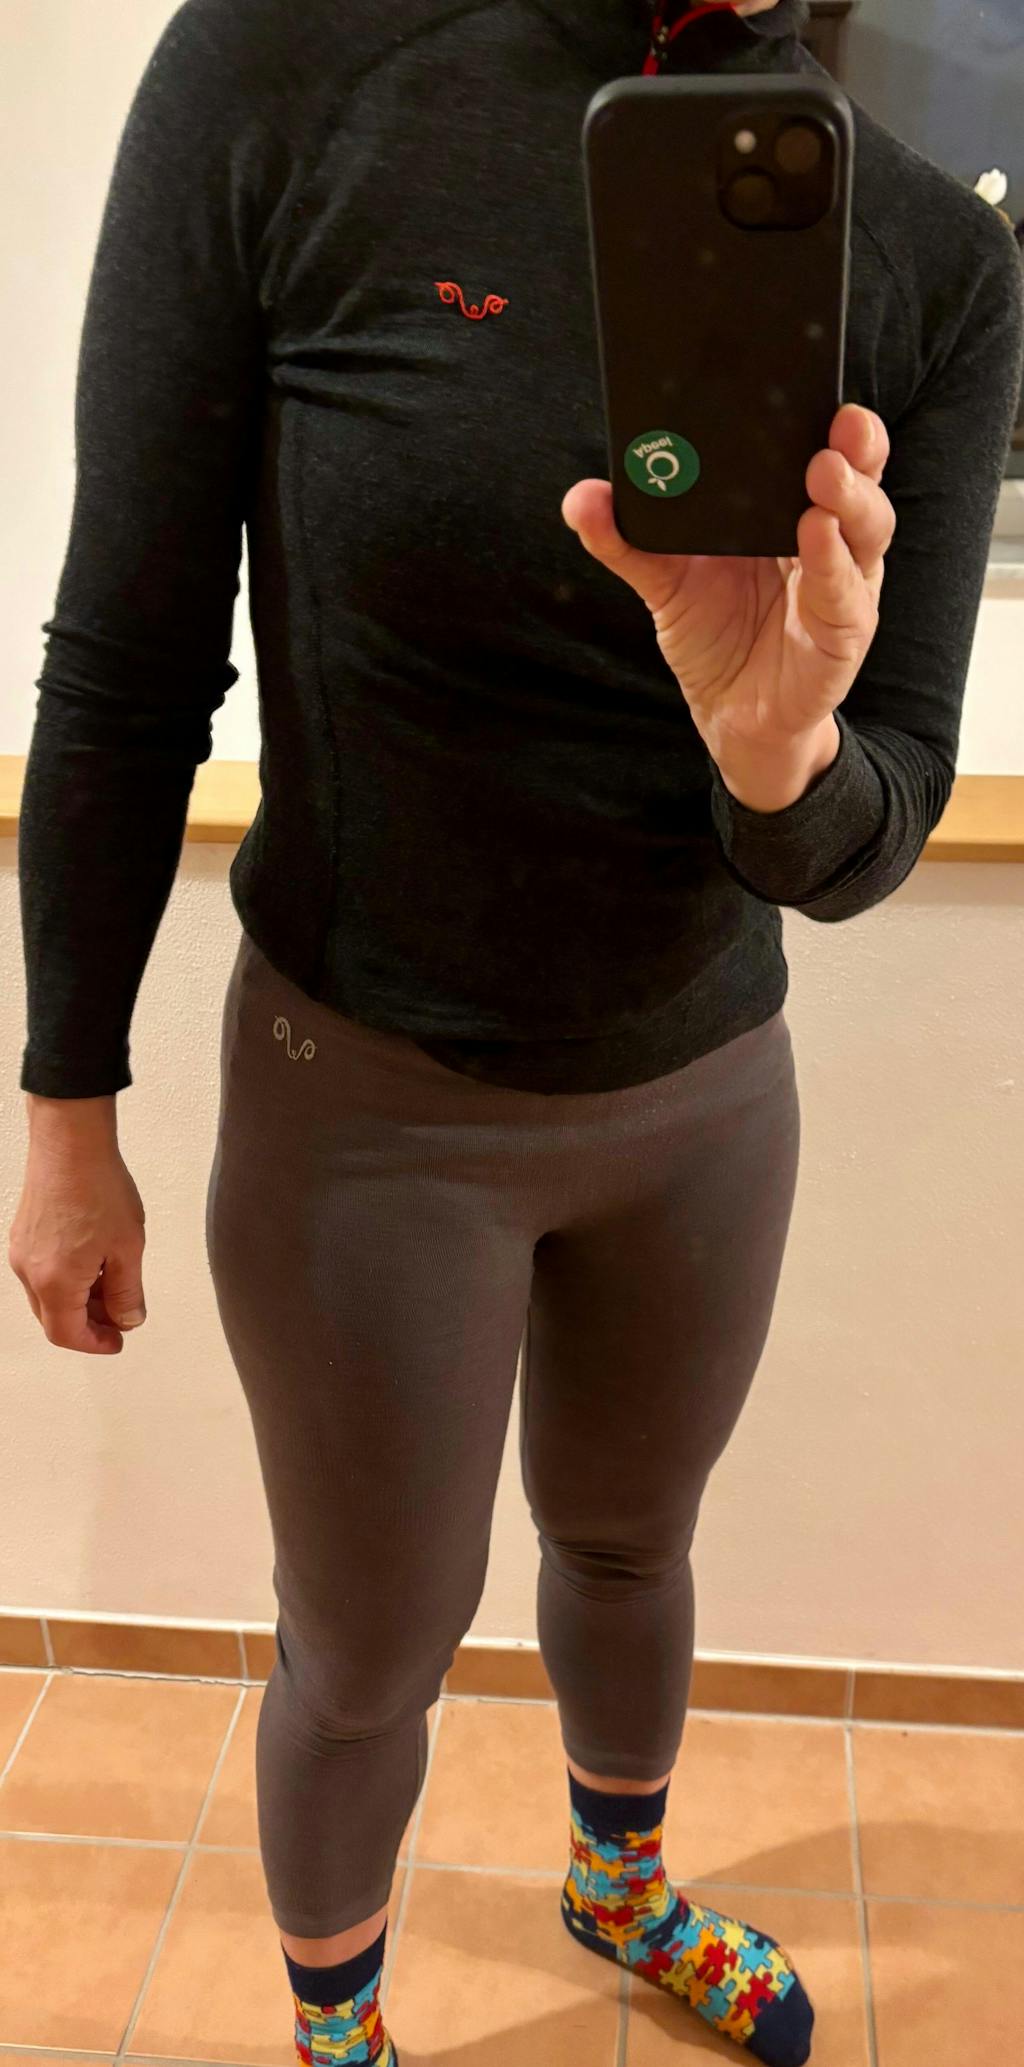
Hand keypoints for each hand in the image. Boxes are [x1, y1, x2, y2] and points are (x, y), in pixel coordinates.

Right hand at [8, 1102, 146, 1352]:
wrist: (70, 1142)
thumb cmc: (99, 1188)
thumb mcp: (127, 1248)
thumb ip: (128, 1292)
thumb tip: (128, 1319)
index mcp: (55, 1282)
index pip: (68, 1335)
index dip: (95, 1343)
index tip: (118, 1339)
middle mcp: (29, 1272)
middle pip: (54, 1318)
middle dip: (88, 1322)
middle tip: (120, 1313)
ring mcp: (21, 1251)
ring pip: (47, 1295)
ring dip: (77, 1300)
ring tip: (111, 1281)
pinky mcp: (22, 1233)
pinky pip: (41, 1272)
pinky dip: (65, 1278)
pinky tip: (92, 1259)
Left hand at [562, 403, 894, 809]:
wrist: (732, 716)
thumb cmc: (714, 635)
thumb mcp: (664, 581)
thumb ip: (626, 541)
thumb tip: (581, 498)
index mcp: (792, 511)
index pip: (821, 450)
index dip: (826, 420)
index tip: (814, 380)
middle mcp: (830, 539)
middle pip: (858, 479)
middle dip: (855, 446)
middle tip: (839, 420)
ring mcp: (844, 584)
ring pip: (865, 530)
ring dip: (850, 498)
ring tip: (825, 471)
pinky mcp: (844, 632)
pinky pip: (844, 593)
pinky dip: (833, 564)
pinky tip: (818, 534)